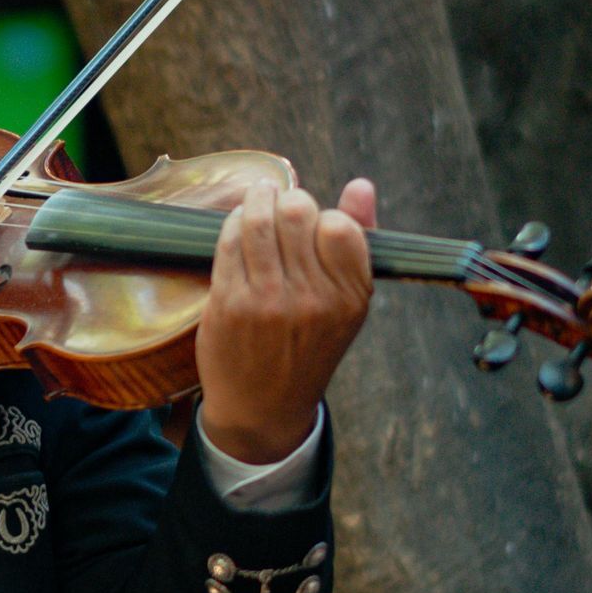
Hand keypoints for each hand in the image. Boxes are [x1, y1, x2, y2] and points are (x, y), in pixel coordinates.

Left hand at [195, 177, 376, 465]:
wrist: (265, 408)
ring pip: (259, 221)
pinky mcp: (230, 304)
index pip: (339, 225)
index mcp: (350, 298)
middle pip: (297, 213)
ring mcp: (269, 302)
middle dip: (287, 201)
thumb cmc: (308, 346)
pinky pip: (229, 242)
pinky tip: (239, 225)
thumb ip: (358, 241)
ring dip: (256, 201)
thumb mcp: (347, 303)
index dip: (322, 215)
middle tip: (280, 205)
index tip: (311, 223)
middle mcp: (313, 300)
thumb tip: (361, 185)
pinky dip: (233, 224)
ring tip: (258, 199)